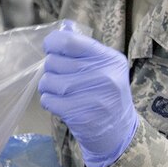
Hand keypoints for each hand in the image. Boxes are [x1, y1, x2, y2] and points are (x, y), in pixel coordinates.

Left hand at [38, 26, 137, 166]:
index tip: (50, 48)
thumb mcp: (105, 67)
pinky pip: (48, 100)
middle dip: (52, 69)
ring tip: (62, 92)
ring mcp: (93, 96)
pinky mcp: (81, 115)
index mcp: (109, 58)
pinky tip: (61, 104)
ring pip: (48, 81)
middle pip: (54, 62)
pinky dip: (49, 101)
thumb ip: (83, 50)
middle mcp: (104, 75)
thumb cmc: (106, 94)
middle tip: (63, 77)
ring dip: (48, 87)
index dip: (53, 43)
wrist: (119, 132)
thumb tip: (58, 34)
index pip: (70, 42)